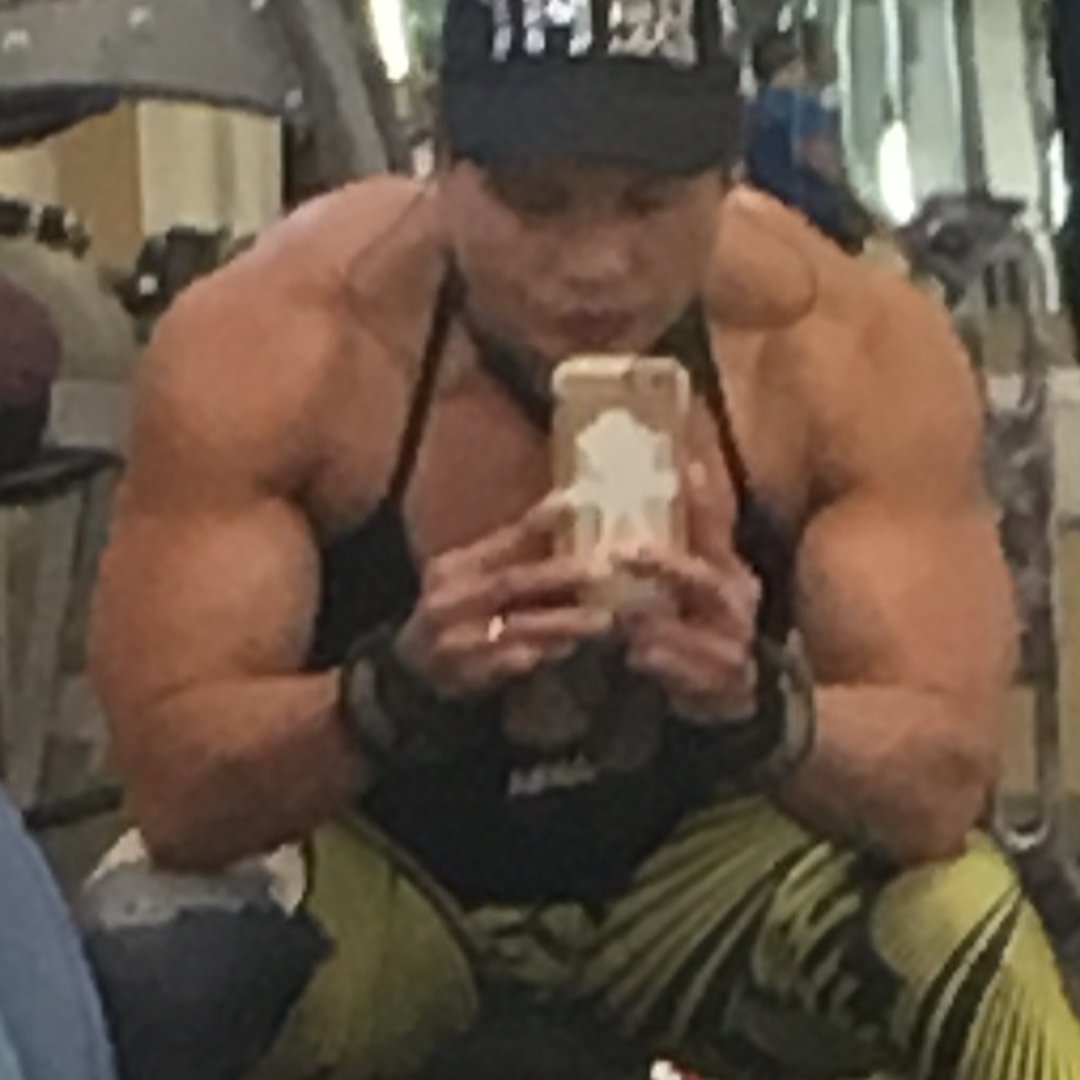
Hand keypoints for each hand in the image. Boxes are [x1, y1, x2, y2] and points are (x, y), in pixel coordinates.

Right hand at [396, 494, 612, 698]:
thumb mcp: (472, 577)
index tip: (572, 506)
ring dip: (559, 622)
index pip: (499, 541)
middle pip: (510, 583)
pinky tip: (565, 650)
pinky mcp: (461, 674)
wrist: (411, 669)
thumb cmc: (456, 612)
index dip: (535, 524)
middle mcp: (450, 599)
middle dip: (558, 575)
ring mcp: (453, 639)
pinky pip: (504, 665)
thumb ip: (513, 551)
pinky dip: (535, 656)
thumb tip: (566, 508)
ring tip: (601, 619)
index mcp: (454, 567)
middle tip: (602, 571)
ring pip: (513, 627)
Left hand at [617, 463, 760, 723]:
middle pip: (705, 581)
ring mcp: (732, 649)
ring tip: (621, 614)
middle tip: (627, 552)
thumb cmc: (711, 631)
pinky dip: (666, 665)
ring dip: (659, 622)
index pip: (719, 533)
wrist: (743, 698)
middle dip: (667, 566)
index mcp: (732, 576)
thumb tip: (681, 473)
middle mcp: (737, 608)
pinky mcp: (721, 687)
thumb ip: (695, 539)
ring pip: (696, 631)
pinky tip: (637, 656)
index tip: (687, 466)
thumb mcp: (706, 584)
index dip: (706, 502)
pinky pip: (693, 676)